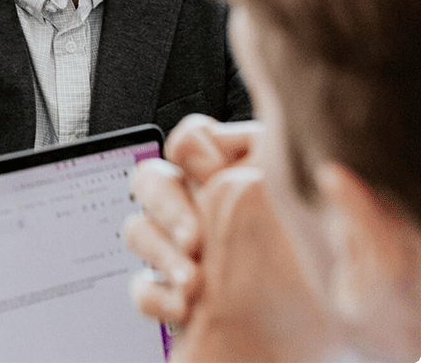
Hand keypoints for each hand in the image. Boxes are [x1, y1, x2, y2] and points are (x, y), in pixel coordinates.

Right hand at [127, 115, 334, 362]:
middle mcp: (205, 206)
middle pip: (153, 178)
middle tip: (193, 237)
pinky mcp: (180, 295)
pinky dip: (156, 296)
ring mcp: (188, 251)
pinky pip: (142, 286)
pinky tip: (185, 306)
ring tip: (193, 281)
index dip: (194, 151)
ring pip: (140, 230)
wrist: (338, 347)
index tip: (215, 174)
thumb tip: (264, 150)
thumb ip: (290, 169)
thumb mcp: (326, 208)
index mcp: (237, 174)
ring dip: (159, 253)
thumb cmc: (341, 276)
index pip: (192, 139)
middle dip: (166, 205)